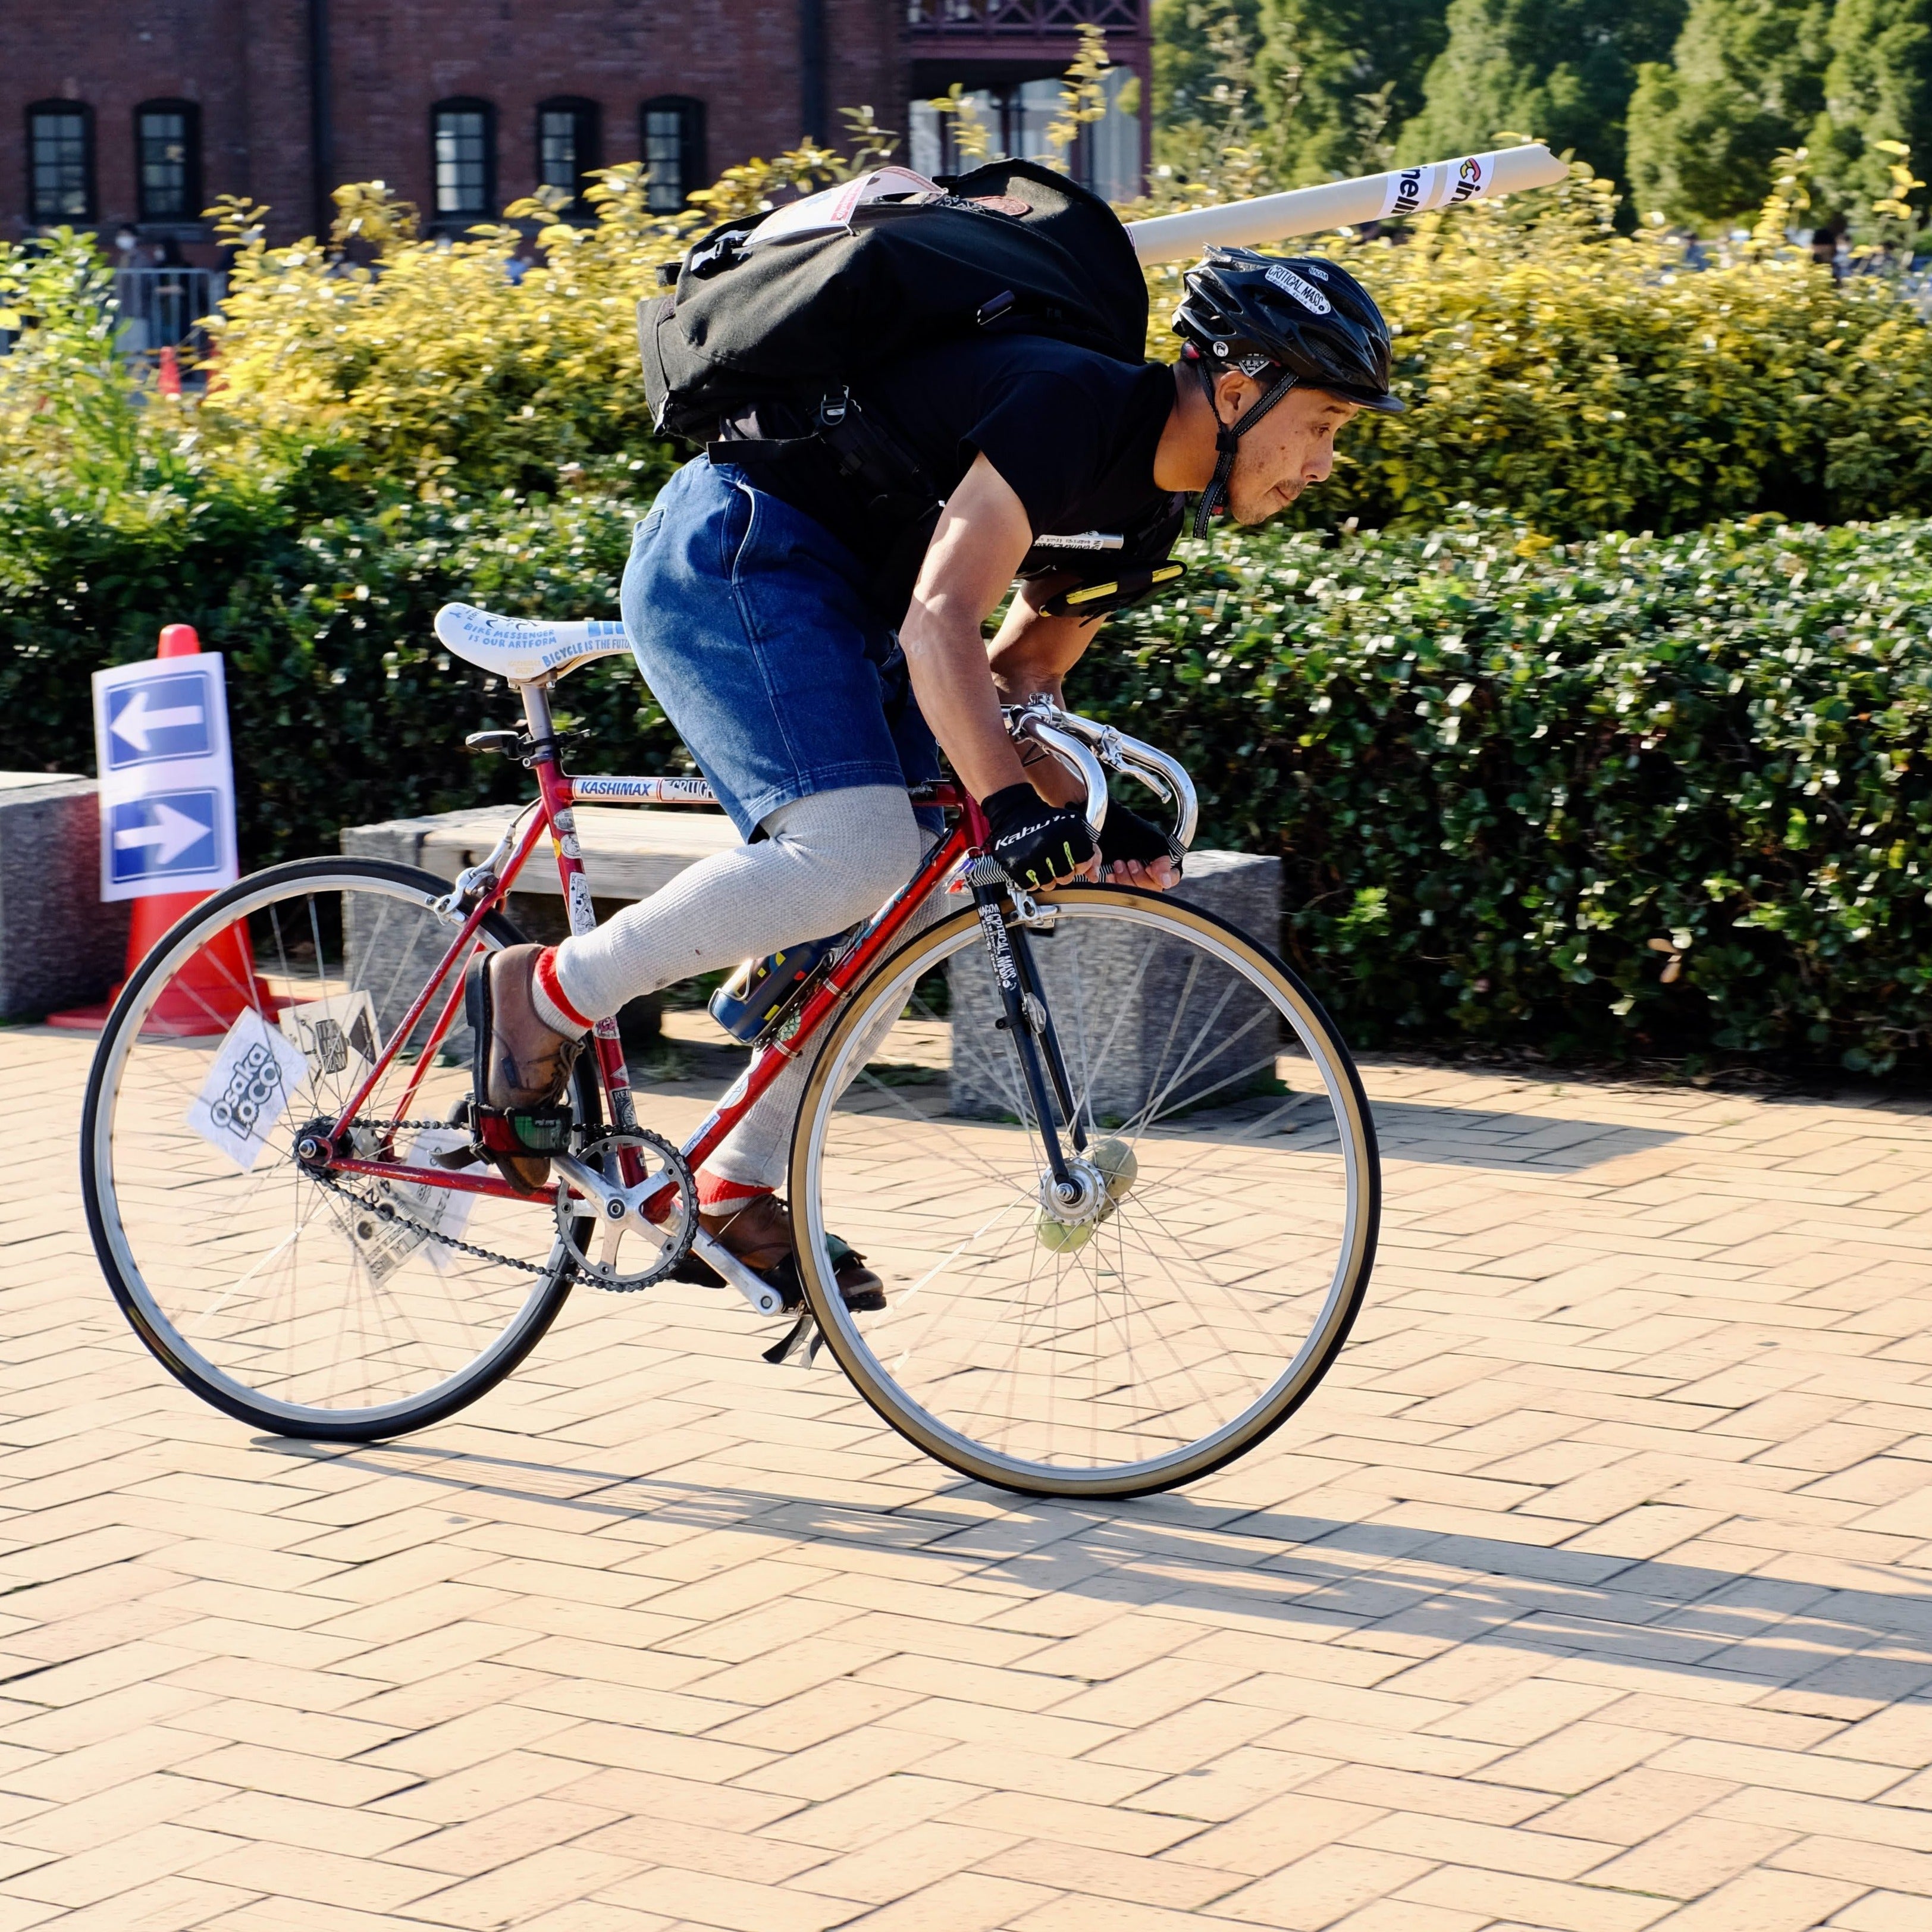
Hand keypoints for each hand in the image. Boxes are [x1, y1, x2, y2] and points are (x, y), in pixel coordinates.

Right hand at [980, 783, 1095, 891]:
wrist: (1016, 812)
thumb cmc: (1048, 821)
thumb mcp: (1074, 827)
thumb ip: (1089, 851)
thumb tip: (1094, 877)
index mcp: (1068, 832)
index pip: (1084, 863)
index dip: (1080, 864)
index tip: (1074, 859)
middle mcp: (1050, 843)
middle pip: (1066, 877)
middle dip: (1063, 872)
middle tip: (1056, 861)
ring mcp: (1032, 855)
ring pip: (1049, 884)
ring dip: (1047, 877)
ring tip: (1043, 863)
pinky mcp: (1016, 864)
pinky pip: (1031, 885)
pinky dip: (1032, 880)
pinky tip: (1032, 867)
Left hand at [1099, 803, 1180, 892]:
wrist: (1107, 827)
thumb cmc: (1133, 831)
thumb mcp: (1153, 841)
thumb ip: (1163, 860)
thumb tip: (1167, 883)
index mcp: (1165, 865)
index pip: (1171, 879)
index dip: (1161, 877)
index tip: (1149, 867)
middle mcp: (1152, 876)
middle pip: (1152, 890)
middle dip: (1139, 877)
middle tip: (1131, 861)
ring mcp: (1136, 882)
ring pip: (1136, 894)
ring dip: (1126, 879)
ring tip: (1119, 863)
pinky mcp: (1120, 885)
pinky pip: (1119, 894)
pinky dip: (1115, 885)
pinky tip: (1112, 874)